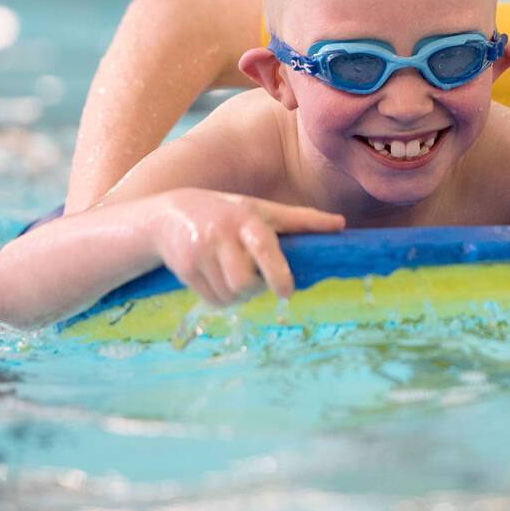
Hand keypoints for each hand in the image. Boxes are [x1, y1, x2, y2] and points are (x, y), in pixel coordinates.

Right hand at [151, 188, 344, 305]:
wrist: (168, 215)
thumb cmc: (229, 212)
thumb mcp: (262, 210)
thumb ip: (301, 220)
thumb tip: (341, 224)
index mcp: (247, 218)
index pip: (264, 247)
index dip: (277, 273)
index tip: (286, 292)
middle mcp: (222, 233)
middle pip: (244, 283)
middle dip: (255, 289)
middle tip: (257, 281)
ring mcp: (200, 251)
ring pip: (229, 295)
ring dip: (239, 296)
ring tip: (236, 277)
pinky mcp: (184, 268)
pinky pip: (212, 300)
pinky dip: (222, 299)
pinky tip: (219, 281)